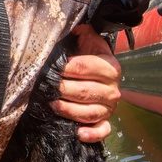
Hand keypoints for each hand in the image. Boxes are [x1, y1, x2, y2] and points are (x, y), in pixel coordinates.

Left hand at [51, 25, 121, 142]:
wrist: (100, 73)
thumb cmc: (89, 57)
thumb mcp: (89, 41)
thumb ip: (84, 33)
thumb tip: (76, 27)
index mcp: (110, 67)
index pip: (85, 68)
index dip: (67, 68)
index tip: (54, 67)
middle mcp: (113, 89)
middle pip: (85, 92)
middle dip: (64, 90)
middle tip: (49, 87)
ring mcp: (110, 108)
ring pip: (90, 112)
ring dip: (70, 110)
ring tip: (53, 105)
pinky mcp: (106, 121)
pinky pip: (102, 131)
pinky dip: (91, 134)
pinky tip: (78, 133)